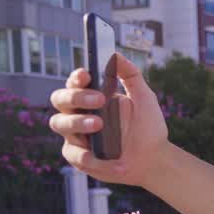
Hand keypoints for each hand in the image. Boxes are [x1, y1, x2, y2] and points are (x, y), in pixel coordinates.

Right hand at [48, 54, 169, 186]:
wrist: (153, 158)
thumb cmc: (146, 126)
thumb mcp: (143, 97)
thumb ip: (131, 75)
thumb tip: (116, 54)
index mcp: (91, 97)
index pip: (75, 83)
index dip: (76, 77)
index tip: (86, 74)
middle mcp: (79, 114)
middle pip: (60, 99)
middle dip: (76, 97)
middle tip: (100, 99)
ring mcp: (76, 136)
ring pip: (59, 123)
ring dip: (78, 122)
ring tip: (100, 124)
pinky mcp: (80, 158)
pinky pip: (73, 154)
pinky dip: (87, 154)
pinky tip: (103, 153)